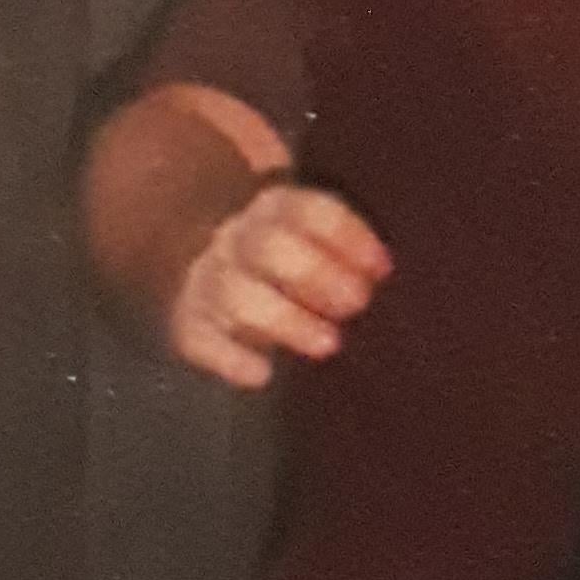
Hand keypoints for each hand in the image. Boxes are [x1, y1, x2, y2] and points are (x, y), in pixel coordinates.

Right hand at [169, 182, 392, 389]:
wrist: (208, 257)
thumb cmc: (292, 252)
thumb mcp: (313, 228)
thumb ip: (344, 241)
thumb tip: (389, 269)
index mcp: (276, 206)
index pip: (309, 209)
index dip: (347, 237)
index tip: (383, 268)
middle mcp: (238, 238)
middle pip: (269, 246)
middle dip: (316, 274)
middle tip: (358, 303)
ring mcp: (208, 279)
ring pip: (235, 293)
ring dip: (284, 318)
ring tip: (330, 343)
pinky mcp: (190, 324)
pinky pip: (200, 339)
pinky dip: (229, 358)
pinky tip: (262, 374)